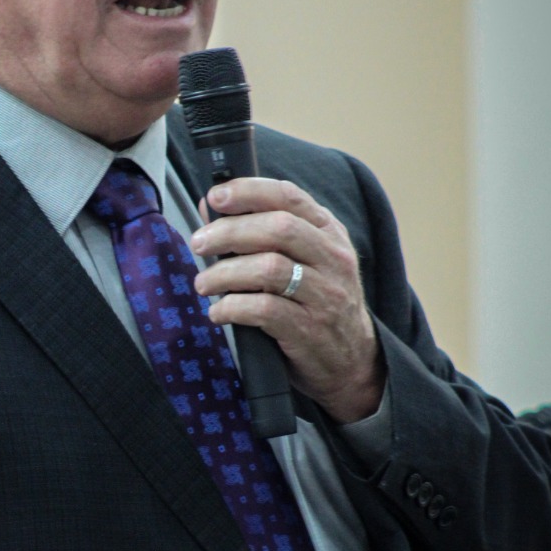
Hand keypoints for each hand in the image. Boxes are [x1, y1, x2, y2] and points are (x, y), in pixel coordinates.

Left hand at [189, 177, 384, 424]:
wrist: (351, 360)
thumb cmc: (316, 301)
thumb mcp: (302, 259)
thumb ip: (261, 230)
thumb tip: (210, 205)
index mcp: (329, 232)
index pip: (289, 197)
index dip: (249, 191)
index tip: (215, 196)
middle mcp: (332, 258)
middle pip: (278, 229)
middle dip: (229, 232)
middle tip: (199, 244)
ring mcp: (325, 295)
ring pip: (269, 269)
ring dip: (225, 273)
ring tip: (203, 283)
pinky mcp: (310, 329)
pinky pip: (265, 310)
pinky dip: (233, 308)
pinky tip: (219, 312)